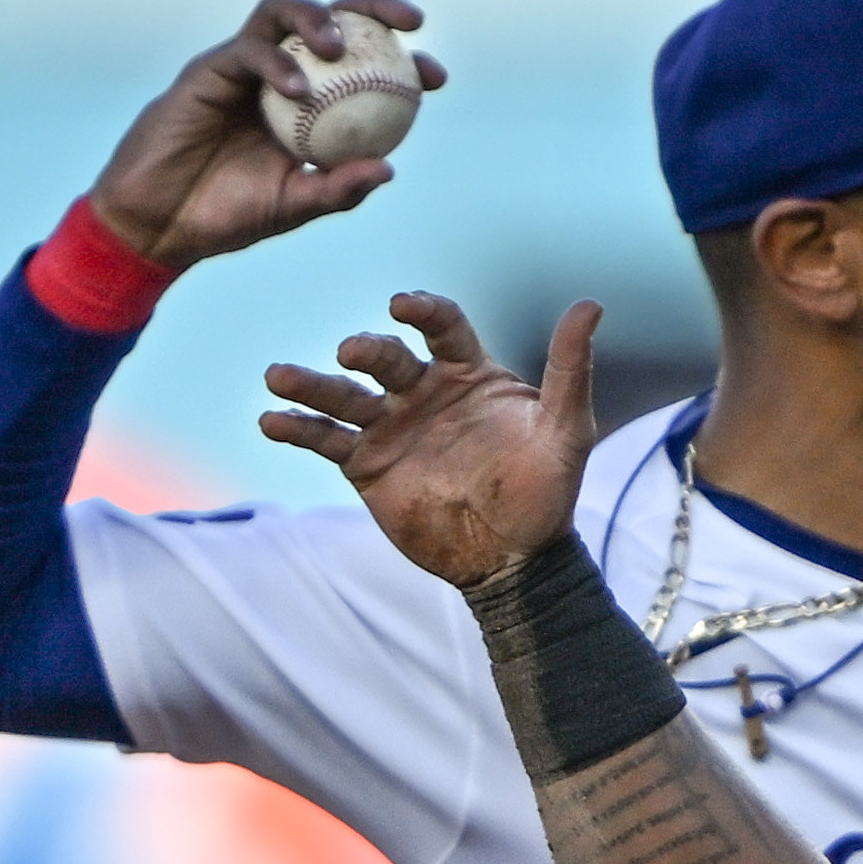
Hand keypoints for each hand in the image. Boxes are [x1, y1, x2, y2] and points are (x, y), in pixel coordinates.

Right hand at [85, 0, 445, 272]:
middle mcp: (279, 73)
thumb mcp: (293, 206)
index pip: (361, 66)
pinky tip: (299, 90)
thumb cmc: (225, 216)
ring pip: (284, 11)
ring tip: (340, 47)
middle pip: (331, 18)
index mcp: (308, 103)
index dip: (402, 62)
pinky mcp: (209, 67)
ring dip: (317, 18)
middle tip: (410, 24)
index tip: (434, 77)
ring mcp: (243, 66)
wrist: (160, 224)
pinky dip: (277, 65)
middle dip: (374, 9)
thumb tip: (390, 170)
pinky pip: (249, 51)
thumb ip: (338, 187)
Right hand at [261, 293, 602, 587]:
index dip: (424, 313)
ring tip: (278, 377)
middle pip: (386, 359)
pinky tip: (272, 419)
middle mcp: (423, 392)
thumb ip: (570, 368)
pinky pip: (327, 441)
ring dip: (311, 384)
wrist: (515, 559)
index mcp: (468, 372)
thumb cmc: (546, 490)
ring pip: (345, 395)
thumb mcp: (567, 429)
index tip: (404, 307)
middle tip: (351, 352)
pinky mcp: (367, 465)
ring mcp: (391, 427)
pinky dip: (298, 429)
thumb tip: (590, 304)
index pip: (442, 328)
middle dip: (368, 352)